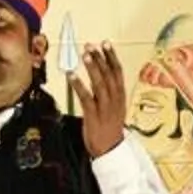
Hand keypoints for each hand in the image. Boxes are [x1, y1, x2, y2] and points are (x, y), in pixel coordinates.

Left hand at [73, 42, 128, 160]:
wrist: (111, 149)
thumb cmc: (110, 127)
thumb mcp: (114, 106)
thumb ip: (109, 91)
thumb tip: (100, 73)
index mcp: (120, 96)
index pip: (118, 72)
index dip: (112, 57)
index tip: (106, 43)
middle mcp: (115, 100)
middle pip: (109, 75)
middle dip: (101, 59)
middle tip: (92, 45)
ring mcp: (105, 108)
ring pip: (100, 85)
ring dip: (93, 69)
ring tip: (86, 55)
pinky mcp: (94, 116)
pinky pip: (86, 99)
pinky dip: (79, 86)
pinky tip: (72, 76)